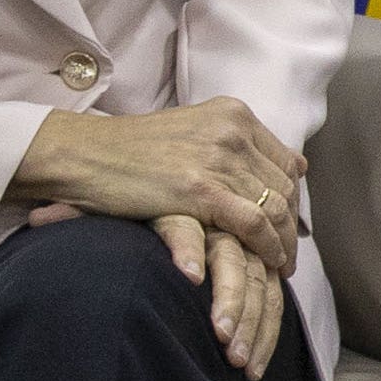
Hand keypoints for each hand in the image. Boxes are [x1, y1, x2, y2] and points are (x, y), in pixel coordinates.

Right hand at [11, 97, 303, 274]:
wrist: (82, 153)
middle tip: (288, 255)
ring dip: (283, 243)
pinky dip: (267, 247)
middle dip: (290, 226)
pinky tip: (267, 264)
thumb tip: (298, 165)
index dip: (291, 200)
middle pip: (284, 187)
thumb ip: (238, 146)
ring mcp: (218, 157)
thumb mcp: (194, 132)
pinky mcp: (201, 188)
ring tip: (281, 267)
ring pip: (275, 207)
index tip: (287, 227)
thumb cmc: (130, 151)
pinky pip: (254, 223)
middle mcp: (233, 130)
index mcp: (234, 113)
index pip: (286, 163)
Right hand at [153, 214, 285, 376]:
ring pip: (230, 262)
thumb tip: (237, 350)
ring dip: (228, 299)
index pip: (270, 300)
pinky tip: (190, 277)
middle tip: (235, 360)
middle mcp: (237, 238)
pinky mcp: (177, 207)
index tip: (253, 373)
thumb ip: (227, 302)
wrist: (142, 196)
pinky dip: (189, 253)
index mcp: (250, 255)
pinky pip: (187, 231)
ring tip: (220, 331)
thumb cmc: (175, 247)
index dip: (265, 337)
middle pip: (255, 286)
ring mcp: (210, 221)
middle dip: (248, 326)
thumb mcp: (208, 275)